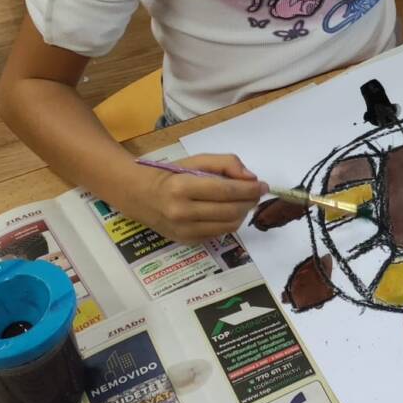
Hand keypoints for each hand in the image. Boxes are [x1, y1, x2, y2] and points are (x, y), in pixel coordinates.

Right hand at [132, 154, 266, 242]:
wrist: (140, 196)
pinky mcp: (186, 241)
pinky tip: (227, 212)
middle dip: (250, 201)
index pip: (226, 191)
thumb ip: (226, 163)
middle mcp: (182, 212)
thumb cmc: (170, 174)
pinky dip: (229, 223)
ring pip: (228, 226)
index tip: (262, 184)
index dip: (249, 189)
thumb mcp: (196, 161)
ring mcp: (184, 230)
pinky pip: (218, 234)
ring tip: (244, 202)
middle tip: (256, 193)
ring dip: (242, 213)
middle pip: (231, 211)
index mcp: (182, 187)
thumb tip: (250, 178)